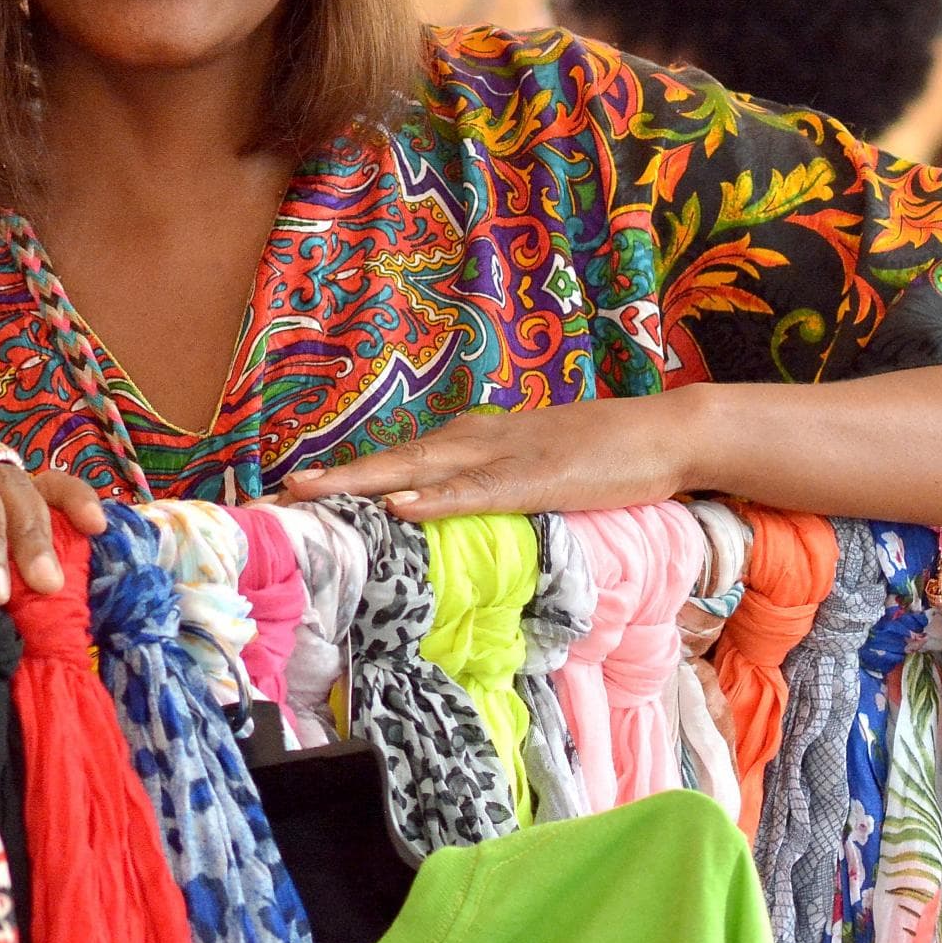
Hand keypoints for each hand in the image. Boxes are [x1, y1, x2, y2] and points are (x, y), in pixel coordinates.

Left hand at [282, 386, 713, 520]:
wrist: (663, 433)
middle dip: (333, 478)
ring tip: (313, 493)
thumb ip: (488, 485)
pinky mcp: (534, 480)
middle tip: (278, 492)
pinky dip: (434, 500)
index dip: (346, 476)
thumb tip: (447, 510)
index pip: (397, 460)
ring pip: (418, 471)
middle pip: (391, 460)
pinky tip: (399, 508)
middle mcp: (475, 440)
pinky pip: (474, 493)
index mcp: (472, 440)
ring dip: (363, 483)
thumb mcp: (531, 469)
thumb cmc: (600, 456)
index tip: (297, 492)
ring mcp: (503, 458)